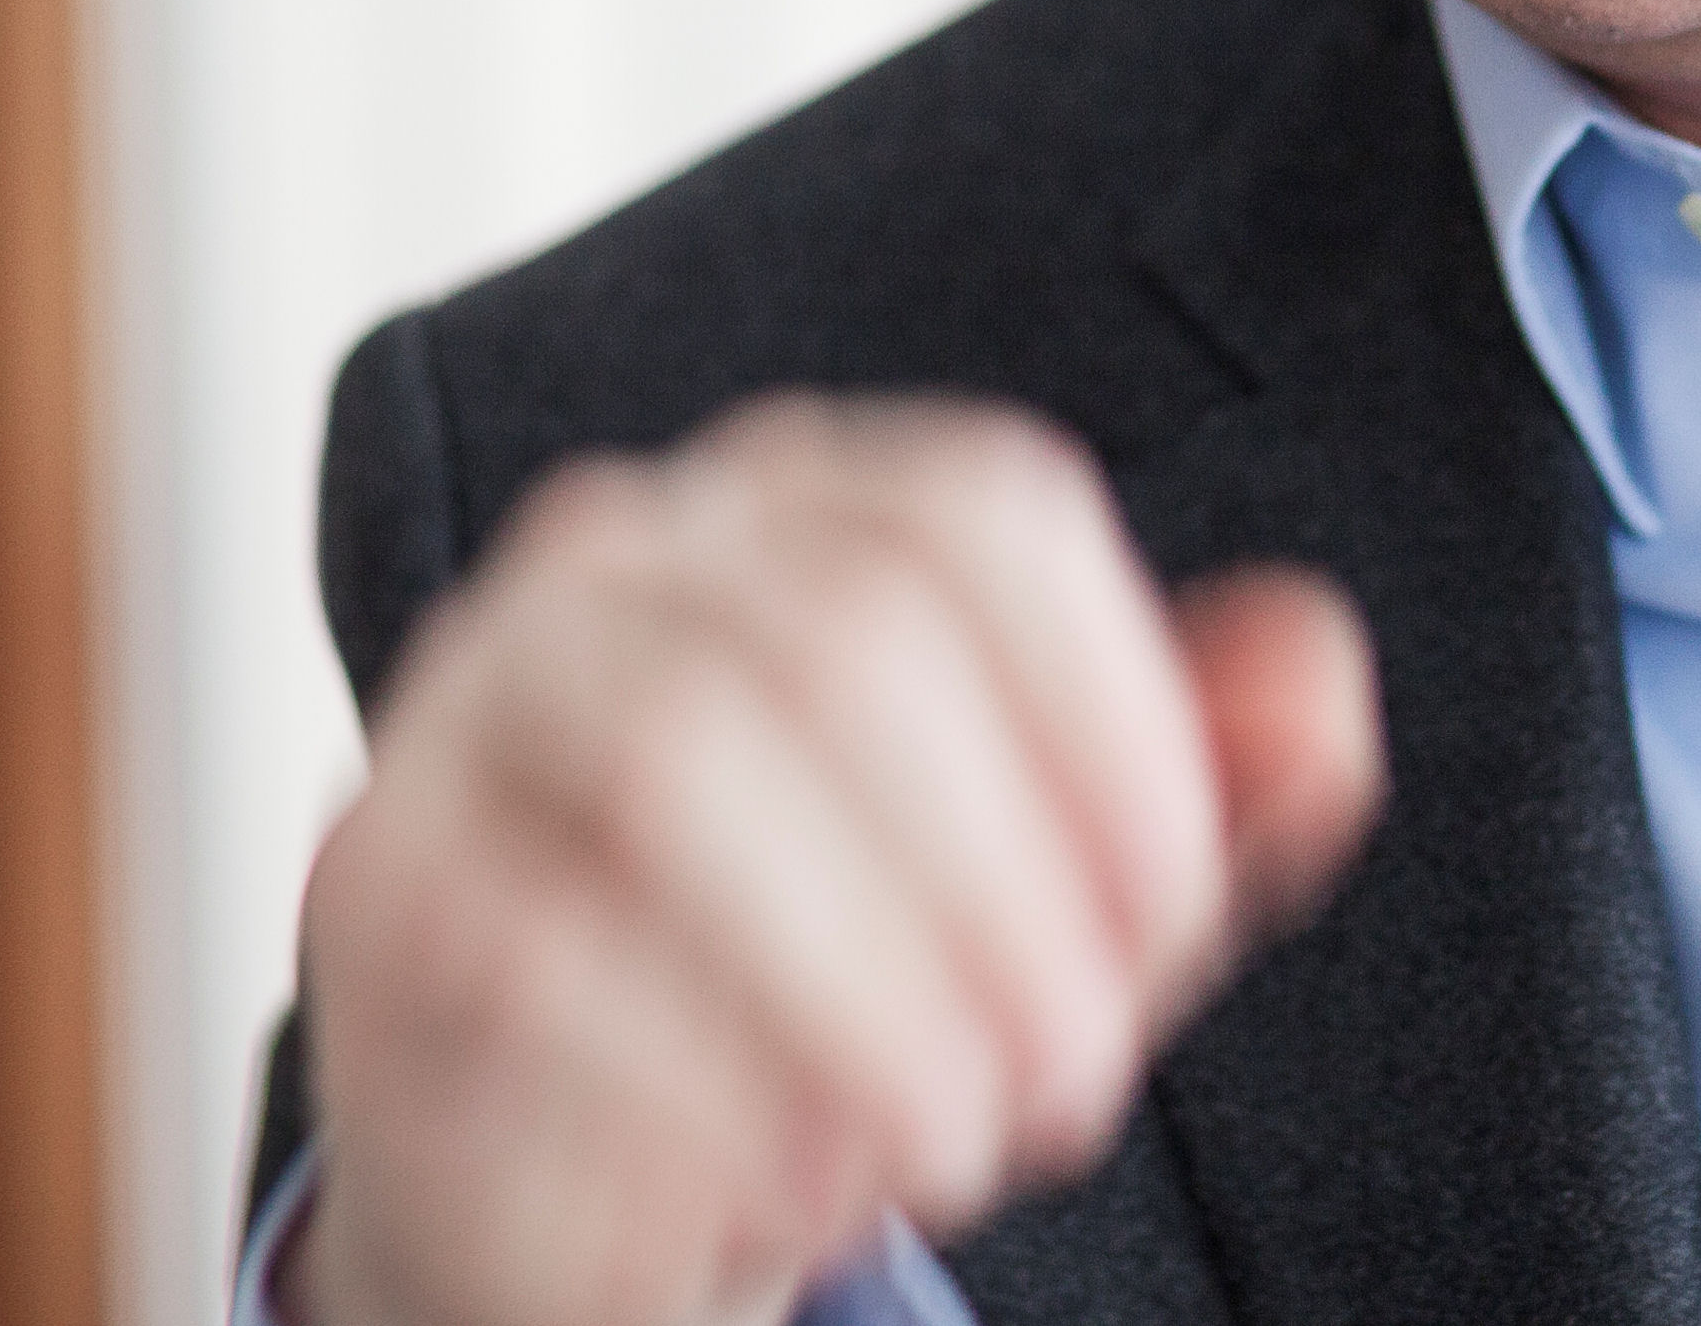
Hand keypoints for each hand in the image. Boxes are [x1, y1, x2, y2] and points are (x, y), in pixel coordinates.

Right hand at [287, 396, 1383, 1325]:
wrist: (589, 1190)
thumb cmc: (855, 999)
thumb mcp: (1072, 905)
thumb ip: (1214, 791)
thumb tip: (1320, 684)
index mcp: (803, 510)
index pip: (985, 518)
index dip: (1119, 723)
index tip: (1171, 917)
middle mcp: (617, 560)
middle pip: (845, 635)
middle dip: (1004, 887)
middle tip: (1075, 1075)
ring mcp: (470, 711)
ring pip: (679, 766)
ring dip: (867, 987)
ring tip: (953, 1130)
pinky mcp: (380, 894)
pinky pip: (541, 956)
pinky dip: (718, 1090)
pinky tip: (794, 1175)